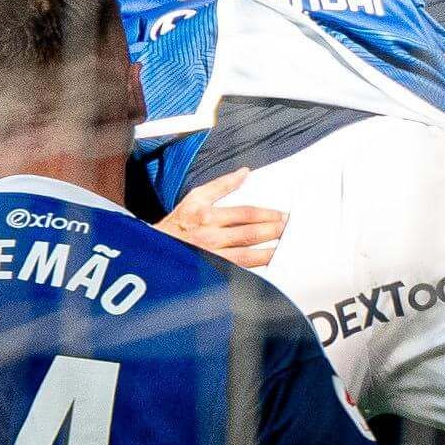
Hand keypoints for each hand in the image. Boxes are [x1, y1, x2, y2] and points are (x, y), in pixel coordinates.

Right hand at [158, 167, 286, 268]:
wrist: (156, 249)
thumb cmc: (177, 223)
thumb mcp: (195, 198)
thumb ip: (221, 185)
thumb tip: (244, 173)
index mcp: (206, 216)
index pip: (244, 214)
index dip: (266, 214)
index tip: (281, 215)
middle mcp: (209, 237)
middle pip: (249, 234)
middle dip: (272, 231)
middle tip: (288, 228)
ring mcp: (211, 257)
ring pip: (246, 256)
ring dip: (268, 252)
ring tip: (283, 247)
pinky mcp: (211, 271)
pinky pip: (237, 270)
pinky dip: (254, 268)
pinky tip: (266, 264)